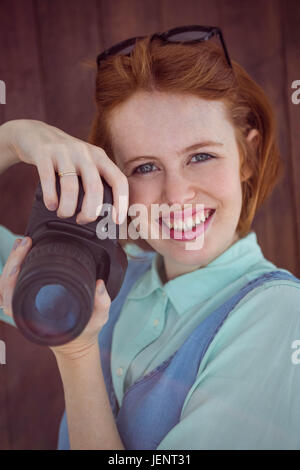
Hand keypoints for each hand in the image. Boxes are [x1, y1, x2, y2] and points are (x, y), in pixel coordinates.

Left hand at [0, 236, 110, 359]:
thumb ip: (101, 303)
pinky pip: (13, 285)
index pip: (11, 297)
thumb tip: (99, 284)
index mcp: (35, 319)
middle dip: (12, 261)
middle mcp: (25, 313)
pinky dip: (15, 268)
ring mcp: (24, 306)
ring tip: (23, 243)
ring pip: (6, 285)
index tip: (22, 259)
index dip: (12, 278)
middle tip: (25, 242)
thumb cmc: (84, 332)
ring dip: (11, 262)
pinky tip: (24, 253)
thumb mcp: (97, 319)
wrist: (77, 344)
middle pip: (5, 287)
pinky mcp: (28, 300)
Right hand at [2, 119, 128, 224]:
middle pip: (95, 187)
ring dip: (68, 208)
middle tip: (82, 220)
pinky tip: (51, 205)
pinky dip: (51, 198)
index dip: (121, 202)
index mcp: (100, 157)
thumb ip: (95, 183)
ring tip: (63, 213)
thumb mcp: (85, 164)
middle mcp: (85, 152)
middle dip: (90, 211)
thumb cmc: (65, 158)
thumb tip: (101, 217)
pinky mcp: (44, 153)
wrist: (35, 133)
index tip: (117, 221)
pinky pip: (48, 179)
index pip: (119, 180)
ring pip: (71, 186)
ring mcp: (64, 151)